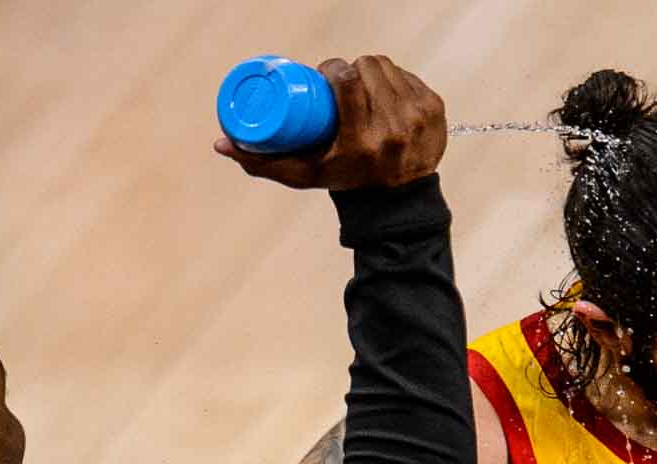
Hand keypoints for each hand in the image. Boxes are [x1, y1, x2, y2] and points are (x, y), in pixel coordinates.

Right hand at [215, 55, 445, 189]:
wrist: (398, 202)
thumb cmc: (343, 183)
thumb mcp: (303, 175)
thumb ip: (261, 162)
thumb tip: (221, 143)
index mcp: (364, 140)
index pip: (347, 79)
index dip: (334, 68)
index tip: (325, 74)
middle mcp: (395, 128)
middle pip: (368, 67)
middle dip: (352, 68)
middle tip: (342, 82)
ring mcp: (419, 119)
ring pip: (388, 67)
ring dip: (373, 70)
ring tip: (362, 88)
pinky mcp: (435, 111)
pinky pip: (409, 76)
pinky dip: (395, 80)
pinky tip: (386, 93)